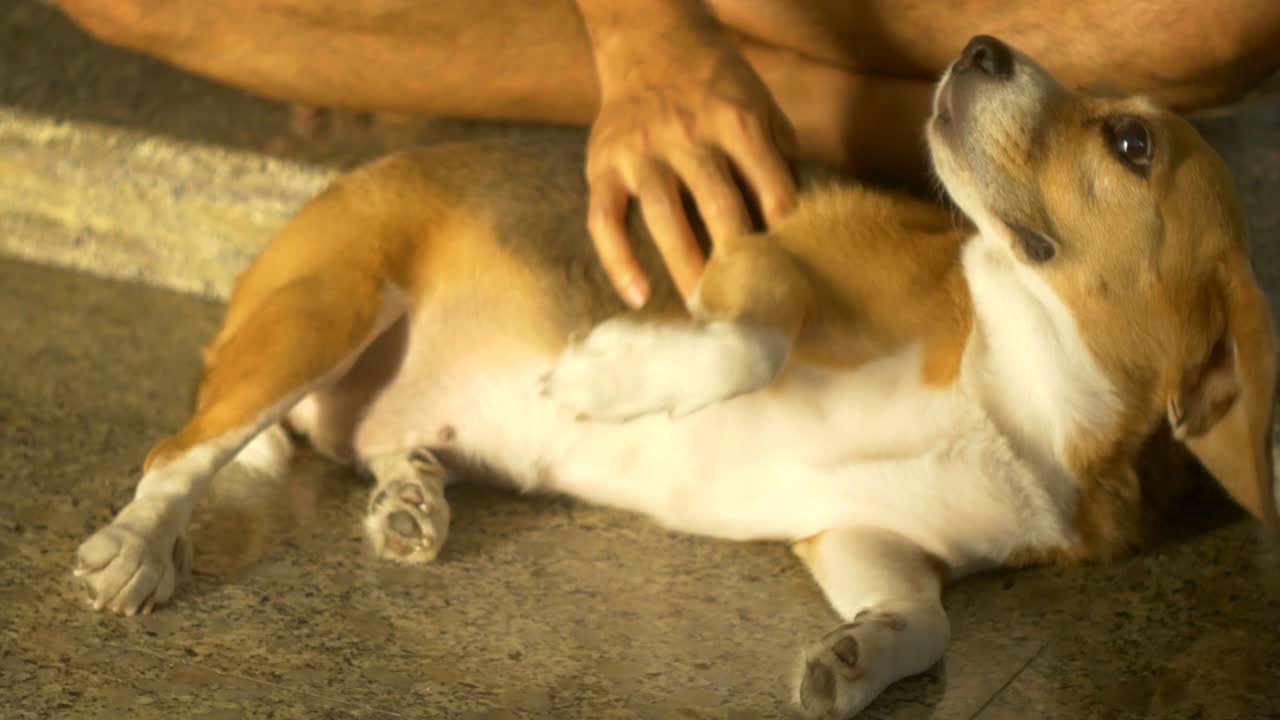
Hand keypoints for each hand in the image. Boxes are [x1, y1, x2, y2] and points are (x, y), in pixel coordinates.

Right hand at [580, 2, 796, 306]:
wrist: (648, 39)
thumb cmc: (714, 84)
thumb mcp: (759, 102)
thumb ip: (779, 155)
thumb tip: (797, 222)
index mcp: (735, 119)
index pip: (771, 186)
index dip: (784, 231)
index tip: (793, 270)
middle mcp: (687, 133)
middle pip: (718, 207)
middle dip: (737, 260)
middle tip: (751, 305)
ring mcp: (640, 151)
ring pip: (663, 218)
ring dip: (686, 268)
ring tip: (704, 309)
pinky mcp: (603, 165)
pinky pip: (605, 220)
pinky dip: (619, 261)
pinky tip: (638, 296)